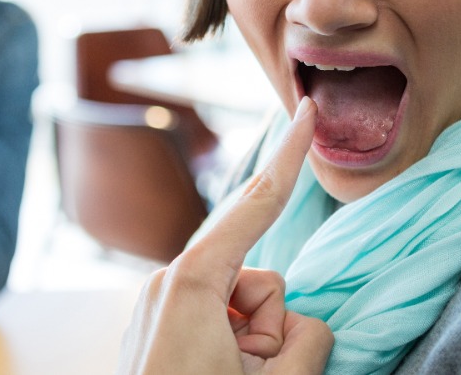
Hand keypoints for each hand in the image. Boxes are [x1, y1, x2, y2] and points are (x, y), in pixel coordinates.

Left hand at [118, 97, 332, 374]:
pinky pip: (215, 324)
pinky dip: (229, 353)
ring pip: (240, 309)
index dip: (290, 158)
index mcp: (190, 285)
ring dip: (250, 350)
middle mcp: (166, 284)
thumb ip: (306, 338)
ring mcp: (156, 309)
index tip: (303, 110)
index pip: (254, 207)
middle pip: (257, 279)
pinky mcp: (154, 332)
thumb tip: (296, 324)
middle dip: (269, 326)